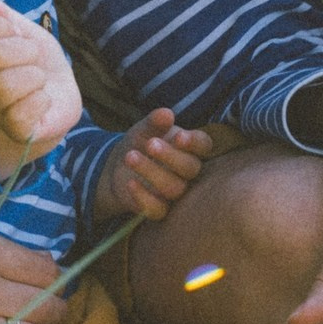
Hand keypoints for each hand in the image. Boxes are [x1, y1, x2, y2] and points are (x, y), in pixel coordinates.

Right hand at [0, 0, 81, 173]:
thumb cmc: (37, 62)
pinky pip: (21, 114)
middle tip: (33, 55)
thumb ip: (3, 16)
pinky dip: (40, 100)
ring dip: (33, 76)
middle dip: (25, 49)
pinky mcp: (16, 129)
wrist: (57, 100)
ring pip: (5, 85)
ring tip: (39, 79)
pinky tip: (43, 99)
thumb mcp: (26, 32)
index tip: (14, 29)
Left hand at [94, 106, 212, 224]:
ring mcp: (175, 192)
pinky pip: (158, 209)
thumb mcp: (145, 129)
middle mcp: (187, 172)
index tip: (179, 137)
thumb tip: (167, 113)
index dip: (194, 142)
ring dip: (152, 172)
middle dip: (170, 156)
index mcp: (190, 148)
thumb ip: (155, 122)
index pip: (203, 145)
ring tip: (130, 156)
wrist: (119, 166)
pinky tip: (130, 183)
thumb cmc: (141, 142)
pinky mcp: (160, 209)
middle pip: (190, 168)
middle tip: (150, 144)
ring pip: (174, 188)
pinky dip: (144, 197)